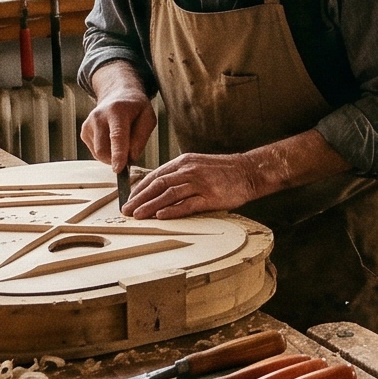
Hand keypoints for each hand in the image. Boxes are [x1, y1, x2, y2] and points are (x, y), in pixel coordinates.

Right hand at [80, 88, 155, 171]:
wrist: (117, 95)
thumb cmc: (135, 108)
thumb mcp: (148, 118)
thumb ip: (141, 137)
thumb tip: (131, 158)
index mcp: (117, 111)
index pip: (117, 135)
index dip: (118, 154)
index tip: (119, 169)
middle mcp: (98, 117)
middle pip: (103, 149)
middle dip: (116, 159)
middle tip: (130, 154)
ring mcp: (88, 124)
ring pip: (99, 153)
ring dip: (112, 156)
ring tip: (122, 142)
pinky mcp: (84, 132)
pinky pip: (95, 152)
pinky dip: (106, 152)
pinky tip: (112, 140)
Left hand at [123, 151, 270, 219]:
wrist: (250, 171)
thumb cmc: (225, 170)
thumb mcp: (198, 165)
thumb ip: (180, 174)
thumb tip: (159, 187)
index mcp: (184, 162)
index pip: (155, 176)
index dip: (140, 189)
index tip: (130, 199)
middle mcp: (189, 171)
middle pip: (158, 185)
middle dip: (140, 199)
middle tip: (127, 210)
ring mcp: (200, 183)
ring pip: (168, 194)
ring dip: (150, 206)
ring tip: (138, 215)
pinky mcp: (210, 196)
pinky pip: (187, 204)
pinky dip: (172, 210)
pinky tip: (161, 216)